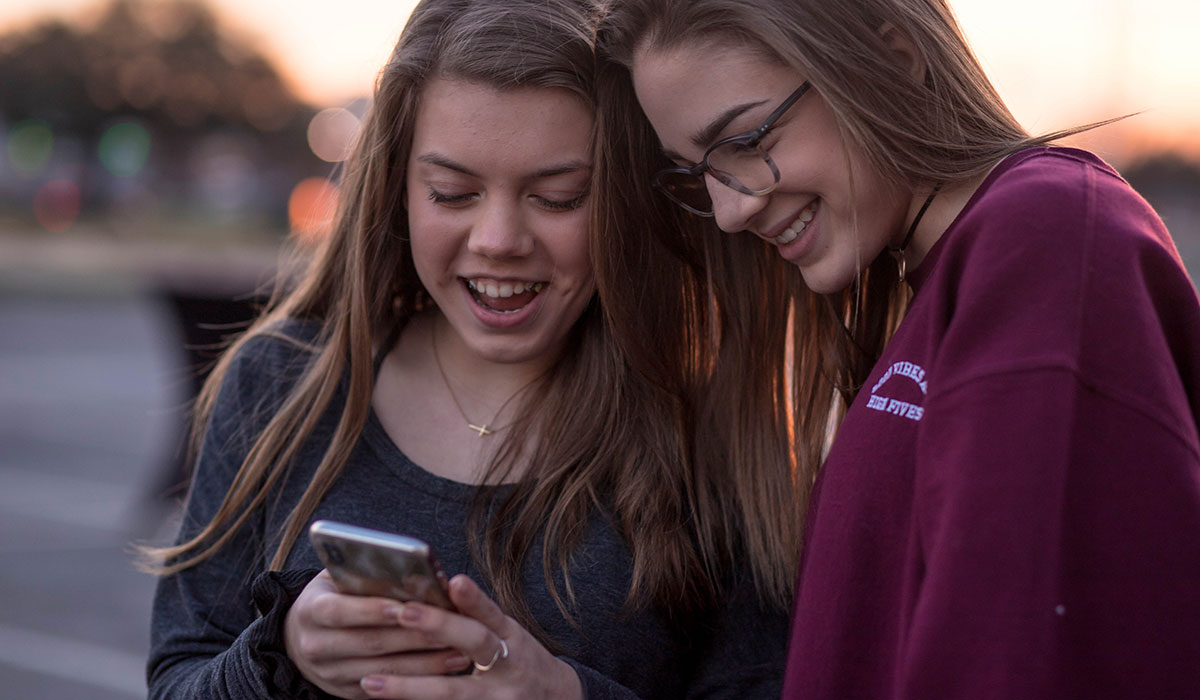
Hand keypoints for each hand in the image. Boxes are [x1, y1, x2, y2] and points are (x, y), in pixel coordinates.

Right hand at [284, 571, 472, 697]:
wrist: (301, 636)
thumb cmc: (333, 594)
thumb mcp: (337, 577)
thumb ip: (366, 574)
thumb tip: (416, 572)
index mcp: (310, 611)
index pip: (339, 611)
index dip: (372, 610)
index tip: (405, 606)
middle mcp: (315, 646)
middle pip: (369, 643)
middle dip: (412, 637)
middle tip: (451, 627)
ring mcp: (330, 674)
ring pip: (383, 670)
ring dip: (425, 662)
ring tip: (460, 651)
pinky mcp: (347, 692)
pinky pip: (388, 689)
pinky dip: (419, 678)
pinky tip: (447, 668)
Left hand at [359, 574, 583, 699]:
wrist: (554, 699)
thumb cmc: (519, 659)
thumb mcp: (507, 633)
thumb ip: (476, 616)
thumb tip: (435, 585)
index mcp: (512, 636)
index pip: (492, 613)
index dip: (473, 599)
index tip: (453, 581)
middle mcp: (508, 665)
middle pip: (475, 643)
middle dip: (440, 627)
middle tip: (403, 613)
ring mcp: (498, 697)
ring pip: (453, 691)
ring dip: (410, 687)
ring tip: (371, 682)